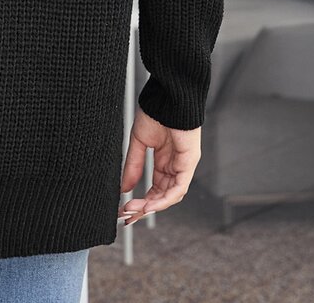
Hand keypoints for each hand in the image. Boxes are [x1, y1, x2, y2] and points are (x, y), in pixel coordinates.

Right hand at [118, 105, 201, 224]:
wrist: (167, 98)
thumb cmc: (155, 112)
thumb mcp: (138, 142)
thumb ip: (133, 165)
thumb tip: (124, 188)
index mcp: (164, 161)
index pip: (155, 189)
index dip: (141, 201)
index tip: (125, 209)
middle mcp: (175, 167)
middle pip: (162, 196)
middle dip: (145, 208)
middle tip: (128, 216)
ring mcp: (183, 166)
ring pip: (171, 195)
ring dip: (152, 206)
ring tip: (135, 210)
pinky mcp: (189, 163)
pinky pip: (178, 187)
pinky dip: (164, 198)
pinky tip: (150, 204)